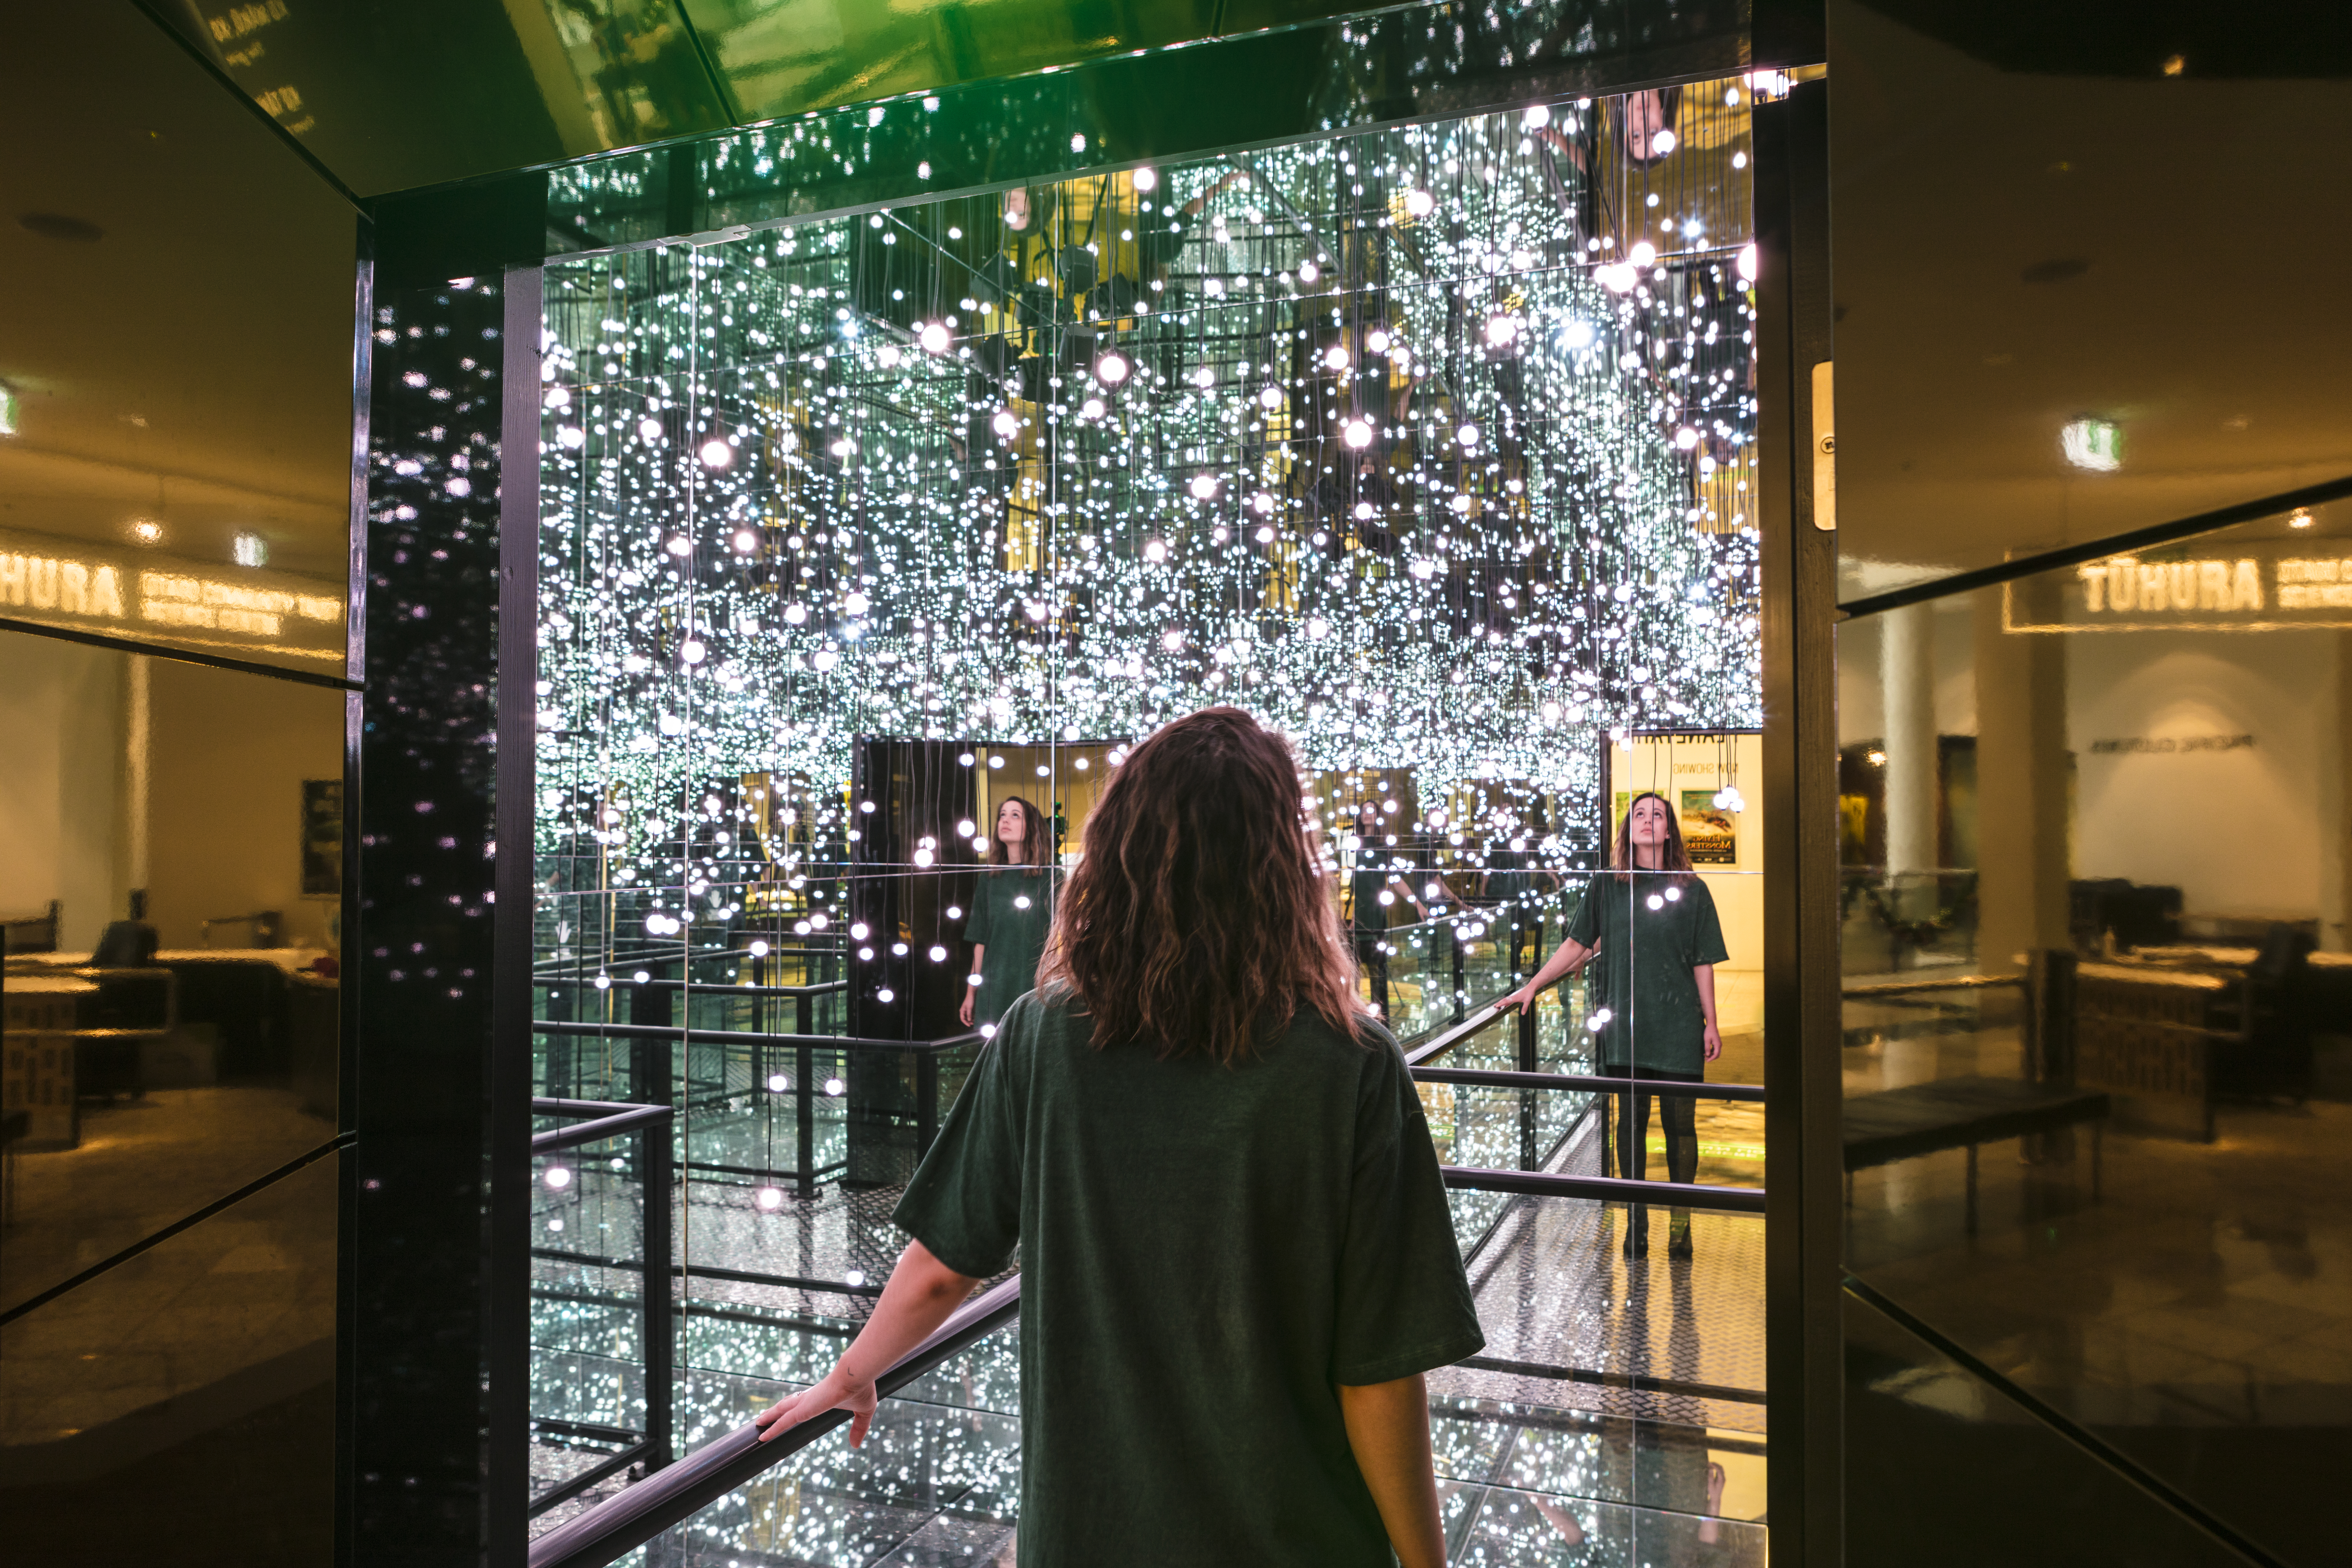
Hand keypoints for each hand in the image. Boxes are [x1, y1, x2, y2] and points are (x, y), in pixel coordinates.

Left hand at [756, 1360, 877, 1445]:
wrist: (856, 1375)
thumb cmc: (861, 1388)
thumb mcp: (863, 1412)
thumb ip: (859, 1428)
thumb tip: (855, 1446)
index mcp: (821, 1396)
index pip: (803, 1402)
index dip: (794, 1407)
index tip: (789, 1411)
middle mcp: (809, 1398)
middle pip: (787, 1405)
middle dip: (776, 1411)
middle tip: (766, 1417)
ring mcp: (804, 1403)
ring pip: (781, 1411)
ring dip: (769, 1417)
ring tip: (758, 1423)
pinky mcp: (802, 1409)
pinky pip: (782, 1422)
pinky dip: (772, 1429)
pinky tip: (762, 1436)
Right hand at [958, 988, 974, 1027]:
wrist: (972, 994)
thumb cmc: (970, 1000)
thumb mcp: (969, 1008)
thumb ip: (969, 1014)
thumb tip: (969, 1020)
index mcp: (962, 1011)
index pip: (962, 1019)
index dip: (965, 1022)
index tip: (969, 1025)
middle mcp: (964, 1011)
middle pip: (965, 1018)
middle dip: (968, 1021)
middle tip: (973, 1024)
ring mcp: (967, 1010)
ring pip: (968, 1016)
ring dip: (971, 1019)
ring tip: (975, 1021)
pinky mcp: (970, 1009)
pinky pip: (971, 1014)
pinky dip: (973, 1016)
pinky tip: (975, 1018)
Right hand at [1496, 985, 1538, 1015]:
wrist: (1531, 987)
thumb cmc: (1529, 993)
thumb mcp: (1527, 1001)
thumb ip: (1525, 1008)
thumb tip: (1522, 1014)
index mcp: (1515, 998)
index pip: (1506, 1001)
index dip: (1501, 1004)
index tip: (1496, 1006)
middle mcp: (1513, 997)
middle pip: (1504, 1000)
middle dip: (1499, 1003)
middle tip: (1494, 1006)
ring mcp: (1514, 996)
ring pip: (1506, 999)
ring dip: (1502, 1001)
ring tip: (1498, 1004)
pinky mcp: (1516, 996)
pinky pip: (1509, 999)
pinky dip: (1506, 1000)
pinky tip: (1506, 1002)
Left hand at [1703, 1023, 1721, 1061]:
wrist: (1711, 1025)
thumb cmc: (1708, 1032)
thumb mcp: (1706, 1040)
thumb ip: (1707, 1048)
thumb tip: (1707, 1055)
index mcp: (1718, 1045)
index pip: (1716, 1054)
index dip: (1711, 1058)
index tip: (1706, 1061)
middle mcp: (1719, 1045)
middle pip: (1717, 1054)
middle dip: (1711, 1058)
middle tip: (1705, 1059)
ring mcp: (1718, 1043)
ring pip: (1716, 1052)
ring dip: (1711, 1055)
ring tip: (1704, 1056)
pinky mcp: (1717, 1042)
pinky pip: (1715, 1049)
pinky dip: (1711, 1052)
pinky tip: (1706, 1052)